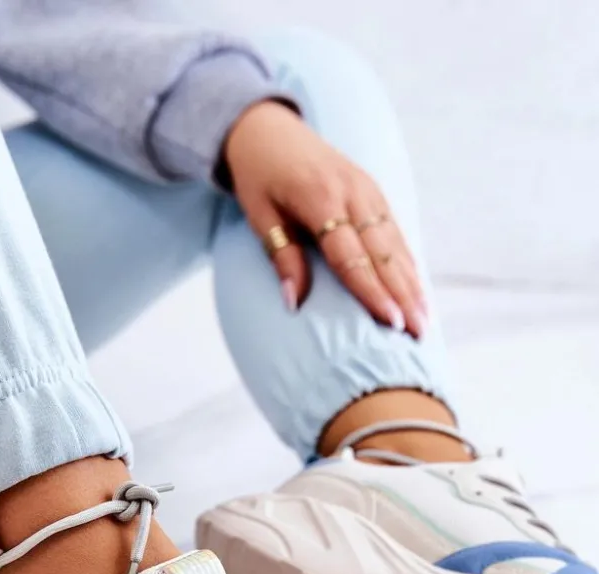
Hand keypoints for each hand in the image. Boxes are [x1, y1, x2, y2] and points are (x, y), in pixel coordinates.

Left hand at [223, 101, 426, 336]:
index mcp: (321, 199)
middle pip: (383, 255)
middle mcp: (353, 194)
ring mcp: (368, 191)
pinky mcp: (374, 193)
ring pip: (396, 246)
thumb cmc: (259, 177)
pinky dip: (408, 264)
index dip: (372, 292)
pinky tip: (418, 291)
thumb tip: (294, 303)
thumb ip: (282, 257)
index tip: (390, 322)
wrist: (269, 130)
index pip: (352, 256)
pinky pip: (396, 234)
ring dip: (413, 284)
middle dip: (404, 296)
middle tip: (419, 333)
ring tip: (425, 320)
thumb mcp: (260, 216)